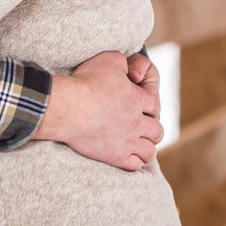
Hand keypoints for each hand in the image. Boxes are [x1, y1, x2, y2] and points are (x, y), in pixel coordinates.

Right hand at [33, 51, 163, 171]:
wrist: (68, 108)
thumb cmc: (86, 81)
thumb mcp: (108, 60)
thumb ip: (122, 62)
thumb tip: (127, 65)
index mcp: (137, 100)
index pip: (155, 106)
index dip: (150, 107)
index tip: (142, 108)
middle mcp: (137, 122)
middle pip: (157, 131)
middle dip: (152, 130)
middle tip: (143, 129)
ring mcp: (127, 141)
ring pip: (149, 151)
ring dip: (147, 148)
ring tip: (138, 145)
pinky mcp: (115, 157)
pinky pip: (135, 165)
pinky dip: (135, 162)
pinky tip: (128, 157)